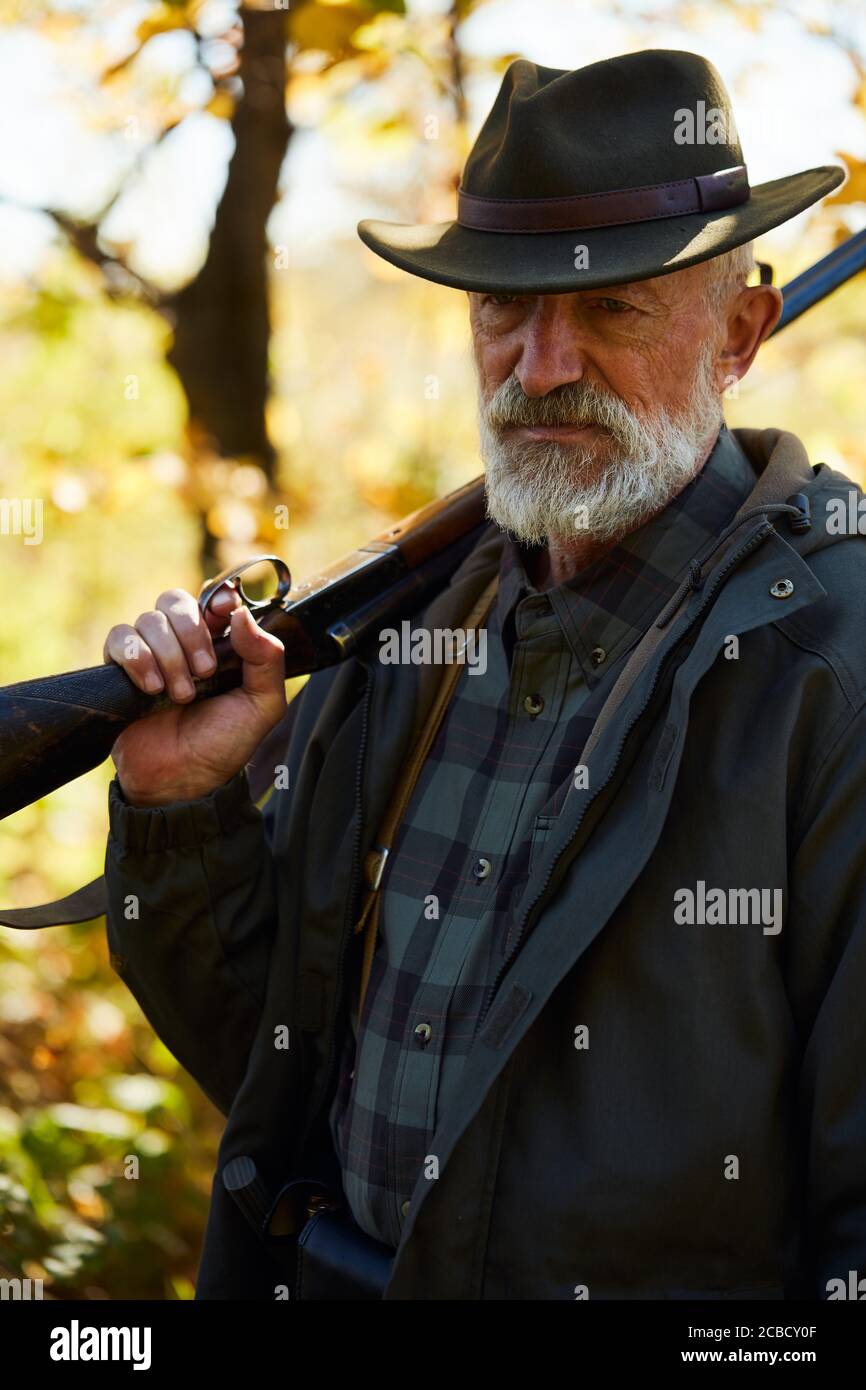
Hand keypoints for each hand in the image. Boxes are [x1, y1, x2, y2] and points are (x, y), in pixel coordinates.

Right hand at [103, 583, 286, 806]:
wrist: (182, 780)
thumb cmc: (223, 745)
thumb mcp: (262, 706)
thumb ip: (266, 658)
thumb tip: (241, 614)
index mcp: (220, 645)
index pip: (213, 600)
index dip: (216, 598)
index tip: (223, 609)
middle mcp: (183, 644)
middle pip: (175, 601)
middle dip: (190, 632)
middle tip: (205, 672)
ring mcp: (151, 654)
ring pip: (148, 620)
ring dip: (168, 656)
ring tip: (180, 695)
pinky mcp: (120, 669)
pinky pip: (119, 637)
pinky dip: (136, 658)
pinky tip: (150, 688)